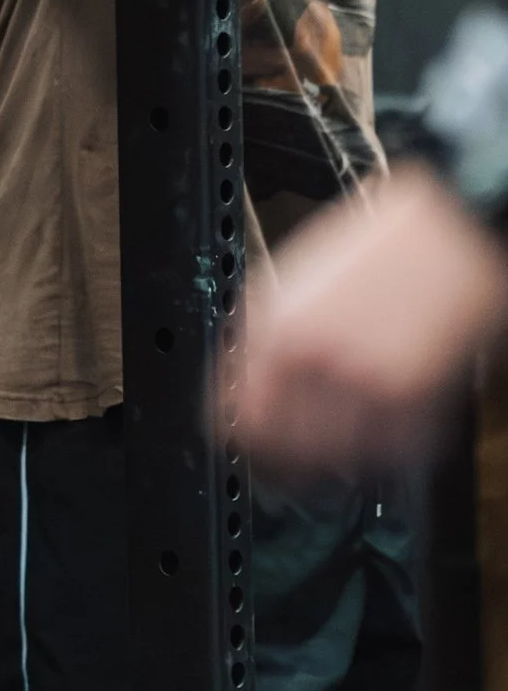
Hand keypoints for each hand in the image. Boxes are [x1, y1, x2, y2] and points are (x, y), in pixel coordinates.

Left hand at [225, 163, 507, 473]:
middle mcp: (316, 361)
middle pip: (285, 447)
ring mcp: (365, 384)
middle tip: (300, 438)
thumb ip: (265, 330)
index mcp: (278, 327)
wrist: (450, 234)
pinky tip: (386, 409)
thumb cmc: (379, 248)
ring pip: (337, 456)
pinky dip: (386, 441)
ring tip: (350, 419)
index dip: (240, 430)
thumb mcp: (296, 276)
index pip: (240, 415)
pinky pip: (387, 451)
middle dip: (290, 446)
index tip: (247, 435)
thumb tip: (242, 376)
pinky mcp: (412, 401)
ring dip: (340, 447)